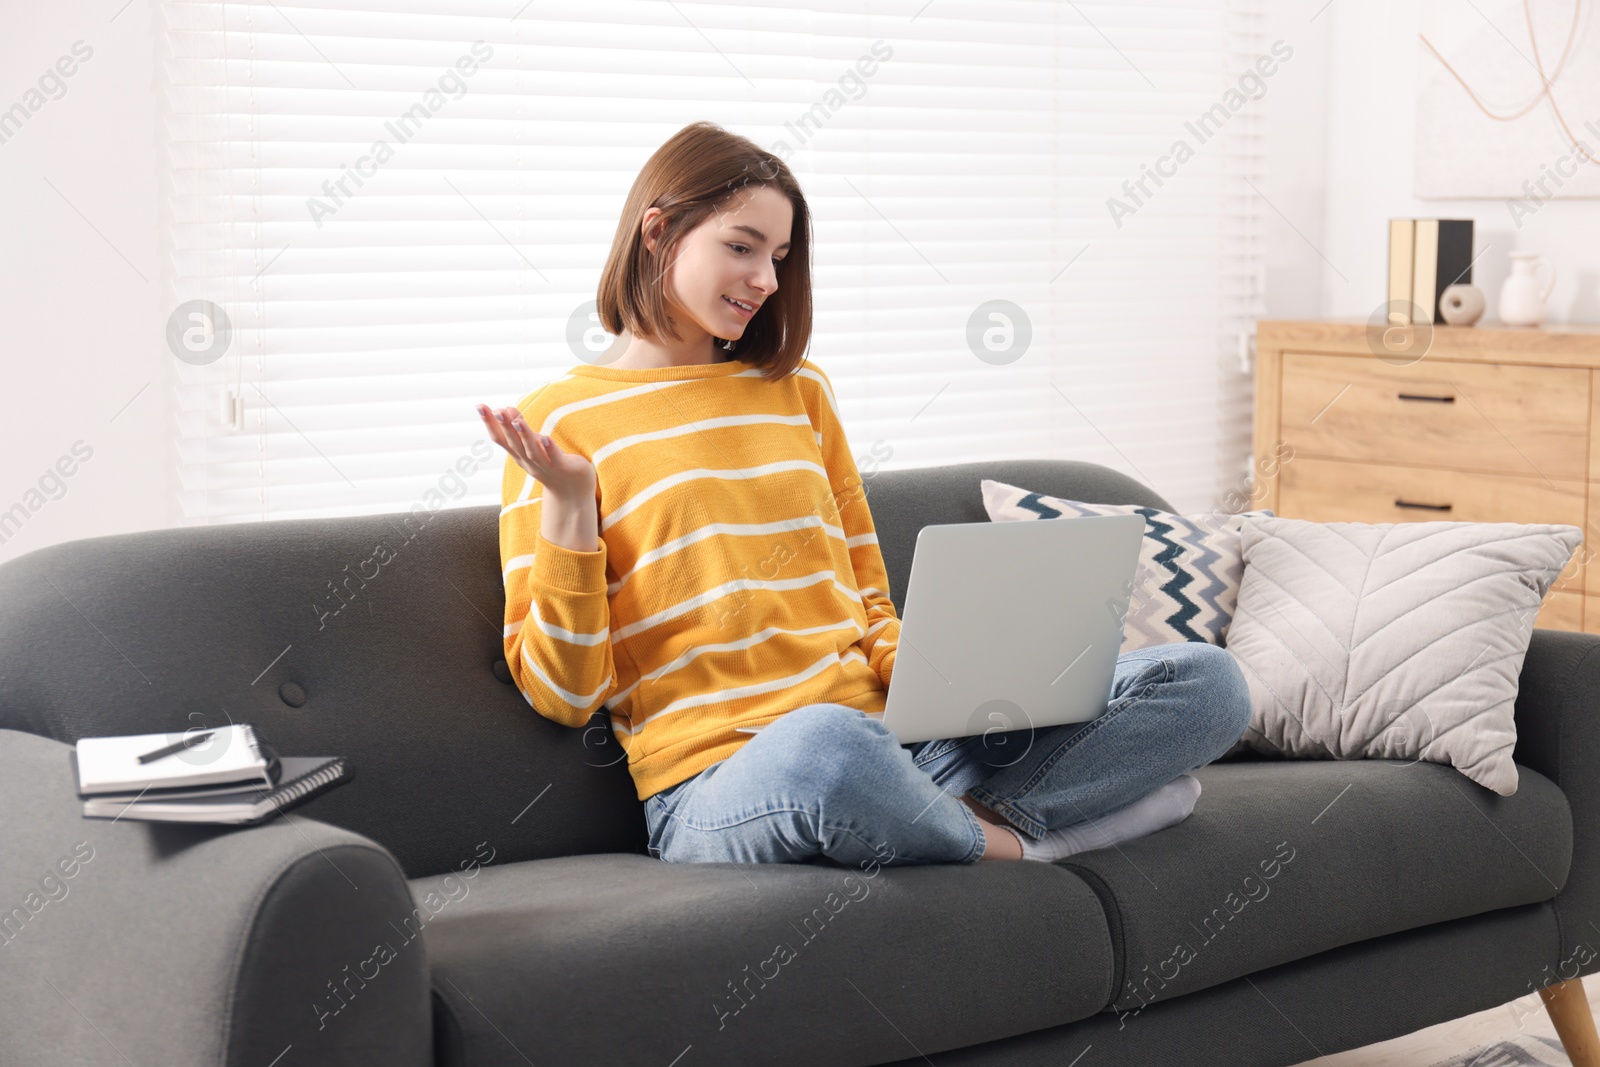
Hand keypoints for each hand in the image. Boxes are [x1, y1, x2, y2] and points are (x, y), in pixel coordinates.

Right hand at [477, 403, 595, 497]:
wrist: (573, 491)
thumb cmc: (551, 462)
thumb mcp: (533, 444)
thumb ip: (520, 429)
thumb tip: (506, 408)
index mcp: (518, 455)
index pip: (500, 438)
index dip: (490, 423)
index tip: (479, 406)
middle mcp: (528, 462)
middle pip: (514, 444)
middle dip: (505, 427)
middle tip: (497, 410)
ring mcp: (545, 467)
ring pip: (532, 451)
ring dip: (524, 437)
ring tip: (518, 421)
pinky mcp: (563, 469)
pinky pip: (555, 459)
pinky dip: (550, 449)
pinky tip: (546, 438)